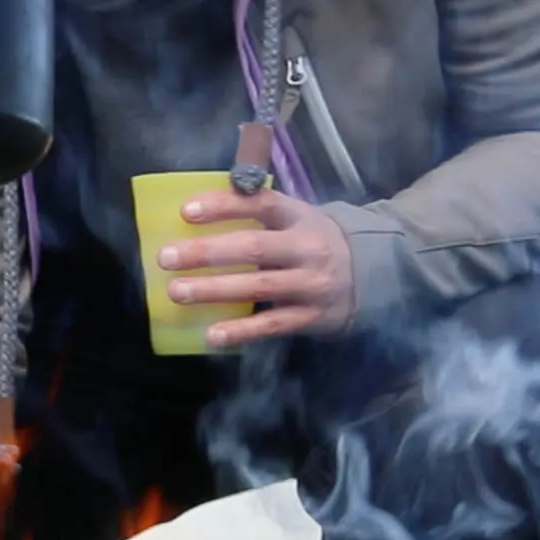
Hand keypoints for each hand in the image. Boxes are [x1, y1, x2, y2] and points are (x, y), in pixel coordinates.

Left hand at [158, 187, 355, 347]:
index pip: (260, 204)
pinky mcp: (311, 317)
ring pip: (258, 287)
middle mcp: (307, 248)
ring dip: (214, 290)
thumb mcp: (294, 218)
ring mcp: (311, 284)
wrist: (373, 273)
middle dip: (206, 253)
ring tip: (176, 292)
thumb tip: (192, 210)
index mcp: (298, 217)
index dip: (224, 206)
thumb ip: (255, 213)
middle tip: (166, 257)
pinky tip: (211, 336)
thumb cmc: (312, 241)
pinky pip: (272, 326)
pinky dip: (241, 332)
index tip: (186, 211)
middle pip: (253, 248)